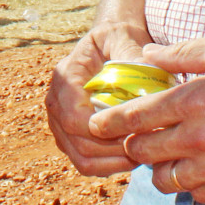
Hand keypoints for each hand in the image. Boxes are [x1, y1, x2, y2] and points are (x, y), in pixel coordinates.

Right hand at [45, 0, 150, 177]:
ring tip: (141, 155)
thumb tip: (149, 79)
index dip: (103, 132)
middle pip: (77, 142)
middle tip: (145, 146)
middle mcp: (55, 101)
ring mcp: (60, 121)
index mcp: (65, 76)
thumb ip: (133, 54)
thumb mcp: (124, 37)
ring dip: (112, 163)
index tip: (135, 131)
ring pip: (81, 158)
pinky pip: (85, 162)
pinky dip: (108, 167)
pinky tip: (131, 158)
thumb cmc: (118, 39)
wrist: (110, 43)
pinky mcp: (70, 136)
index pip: (74, 117)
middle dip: (113, 150)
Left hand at [87, 29, 204, 204]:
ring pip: (166, 181)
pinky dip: (192, 182)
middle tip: (141, 134)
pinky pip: (198, 194)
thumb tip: (147, 56)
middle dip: (136, 144)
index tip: (96, 124)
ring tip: (172, 150)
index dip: (109, 122)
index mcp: (195, 100)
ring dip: (162, 167)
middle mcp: (203, 139)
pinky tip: (202, 164)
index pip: (134, 118)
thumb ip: (181, 53)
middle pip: (144, 154)